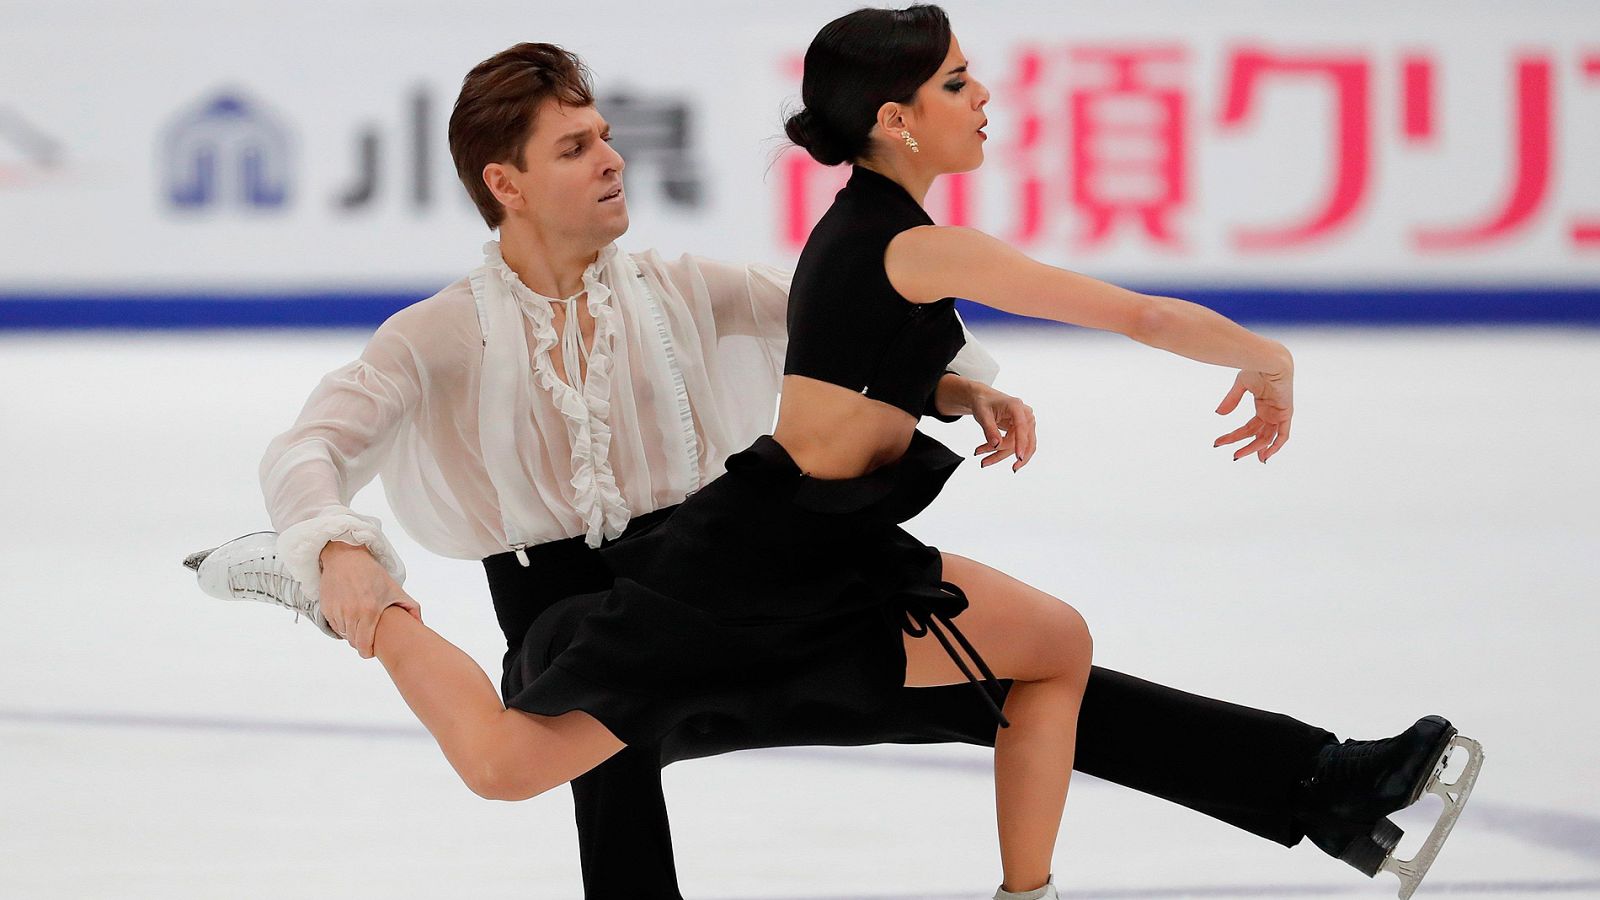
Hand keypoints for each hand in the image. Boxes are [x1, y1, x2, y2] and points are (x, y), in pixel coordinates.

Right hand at [318, 541, 421, 657]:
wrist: (346, 558)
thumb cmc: (372, 574)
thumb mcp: (395, 589)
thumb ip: (411, 608)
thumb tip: (420, 624)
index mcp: (369, 611)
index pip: (364, 645)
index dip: (368, 652)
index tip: (371, 651)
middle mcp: (351, 613)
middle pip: (353, 642)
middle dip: (361, 643)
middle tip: (367, 636)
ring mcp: (337, 610)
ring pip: (343, 634)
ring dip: (351, 632)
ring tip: (360, 623)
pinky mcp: (326, 608)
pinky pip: (334, 625)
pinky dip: (341, 624)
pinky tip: (350, 615)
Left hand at [968, 383, 1035, 471]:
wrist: (984, 399)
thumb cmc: (983, 403)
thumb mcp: (982, 415)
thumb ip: (989, 429)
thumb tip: (996, 445)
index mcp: (1017, 407)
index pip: (1022, 427)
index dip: (1021, 443)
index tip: (1019, 457)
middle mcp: (1026, 415)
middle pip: (1024, 441)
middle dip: (1006, 454)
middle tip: (988, 464)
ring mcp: (1026, 424)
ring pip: (1018, 447)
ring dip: (999, 455)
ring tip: (982, 461)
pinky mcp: (1022, 432)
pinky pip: (1014, 446)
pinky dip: (1001, 452)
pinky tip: (988, 457)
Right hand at [1213, 364, 1293, 462]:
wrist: (1270, 361)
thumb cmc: (1257, 367)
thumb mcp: (1241, 385)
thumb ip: (1231, 400)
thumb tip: (1218, 414)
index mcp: (1263, 406)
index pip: (1248, 428)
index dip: (1234, 437)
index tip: (1219, 442)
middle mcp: (1272, 412)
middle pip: (1257, 435)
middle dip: (1245, 446)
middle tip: (1233, 456)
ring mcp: (1279, 414)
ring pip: (1268, 438)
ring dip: (1256, 449)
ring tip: (1241, 455)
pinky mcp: (1286, 413)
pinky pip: (1283, 435)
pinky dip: (1275, 446)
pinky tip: (1265, 455)